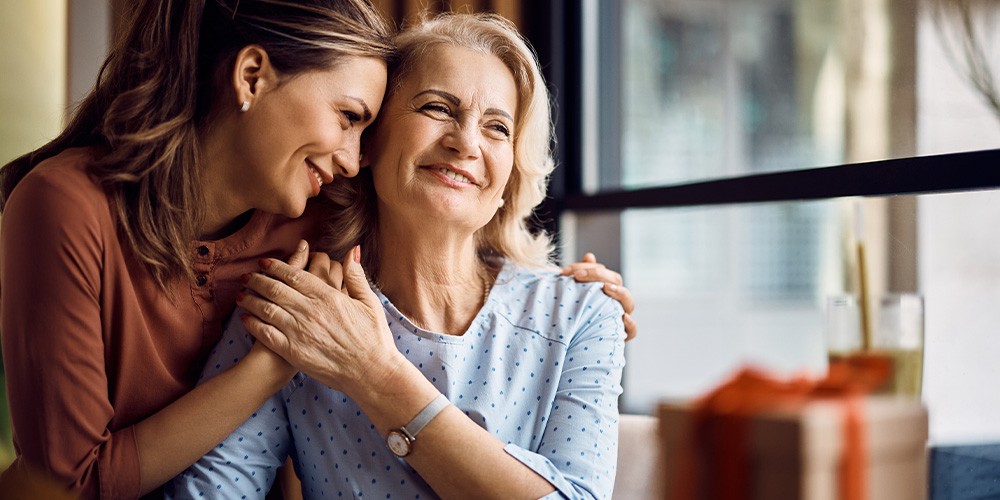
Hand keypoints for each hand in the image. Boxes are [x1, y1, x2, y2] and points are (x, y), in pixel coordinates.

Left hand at [236, 244, 399, 394]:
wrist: (371, 372)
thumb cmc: (373, 338)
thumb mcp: (370, 302)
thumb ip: (356, 276)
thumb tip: (352, 250)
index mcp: (328, 296)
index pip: (294, 275)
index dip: (276, 267)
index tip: (264, 262)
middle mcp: (310, 311)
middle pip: (275, 289)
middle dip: (257, 280)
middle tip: (246, 276)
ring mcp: (300, 332)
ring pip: (266, 309)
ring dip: (250, 299)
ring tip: (241, 295)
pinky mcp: (294, 352)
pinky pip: (266, 334)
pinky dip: (253, 324)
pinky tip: (245, 319)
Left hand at [561, 252, 637, 340]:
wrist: (575, 344)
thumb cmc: (577, 315)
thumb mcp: (577, 294)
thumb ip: (583, 275)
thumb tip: (590, 256)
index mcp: (607, 289)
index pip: (603, 272)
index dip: (587, 268)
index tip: (567, 271)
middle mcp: (616, 301)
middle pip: (616, 281)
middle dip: (597, 275)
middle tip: (577, 276)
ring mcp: (621, 317)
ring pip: (628, 303)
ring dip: (618, 293)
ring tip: (605, 288)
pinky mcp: (621, 335)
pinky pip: (632, 330)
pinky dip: (630, 324)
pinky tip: (622, 317)